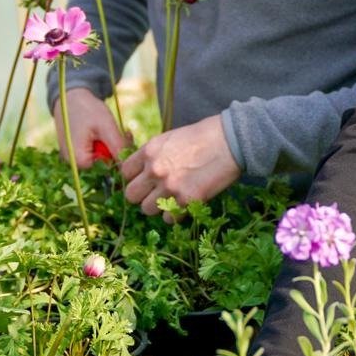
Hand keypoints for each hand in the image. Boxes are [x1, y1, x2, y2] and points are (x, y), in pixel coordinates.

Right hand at [53, 88, 127, 167]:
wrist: (70, 97)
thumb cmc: (87, 109)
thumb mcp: (106, 126)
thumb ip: (117, 147)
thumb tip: (127, 167)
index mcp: (77, 161)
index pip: (106, 170)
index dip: (119, 157)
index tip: (126, 139)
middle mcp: (73, 164)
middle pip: (103, 166)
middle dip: (116, 150)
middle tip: (125, 133)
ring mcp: (74, 159)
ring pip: (101, 159)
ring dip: (112, 146)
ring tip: (116, 130)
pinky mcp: (76, 153)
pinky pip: (95, 154)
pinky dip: (104, 144)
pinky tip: (108, 132)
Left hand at [120, 114, 239, 215]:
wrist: (231, 141)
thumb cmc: (205, 136)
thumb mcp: (172, 138)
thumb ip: (155, 155)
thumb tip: (145, 171)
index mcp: (150, 151)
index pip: (125, 172)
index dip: (135, 178)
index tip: (145, 180)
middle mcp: (155, 169)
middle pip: (131, 195)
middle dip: (142, 195)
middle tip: (156, 193)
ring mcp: (169, 186)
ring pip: (147, 210)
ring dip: (158, 207)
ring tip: (173, 199)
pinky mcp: (186, 200)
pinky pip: (169, 219)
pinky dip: (176, 215)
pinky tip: (186, 204)